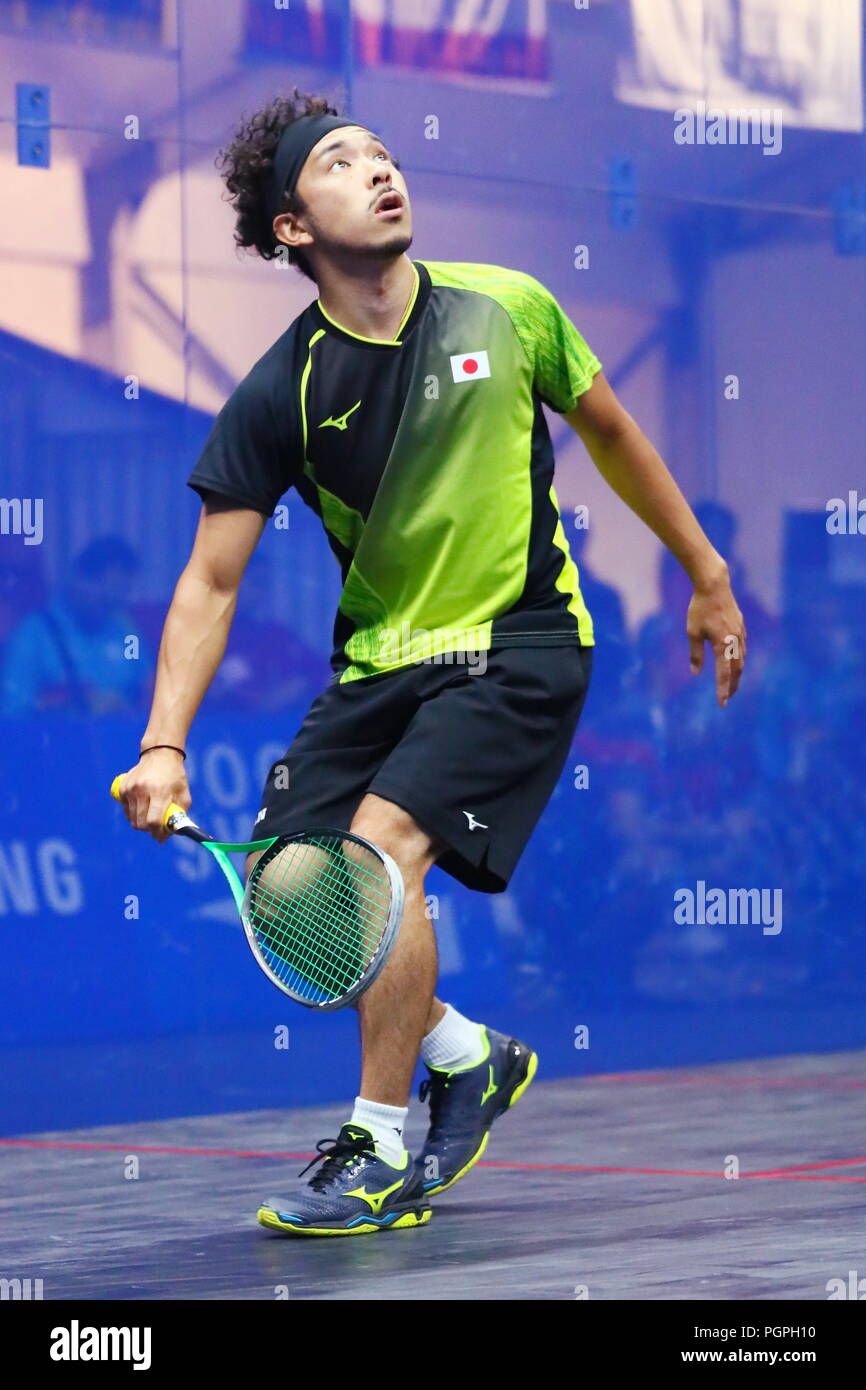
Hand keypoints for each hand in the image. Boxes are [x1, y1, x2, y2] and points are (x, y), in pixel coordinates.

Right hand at [117, 749, 190, 842]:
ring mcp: (130, 789)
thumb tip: (169, 835)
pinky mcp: (122, 788)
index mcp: (160, 792)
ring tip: (151, 815)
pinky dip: (134, 814)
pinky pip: (126, 811)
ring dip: (141, 823)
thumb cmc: (175, 776)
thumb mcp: (184, 794)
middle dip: (149, 830)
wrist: (160, 754)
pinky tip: (142, 807)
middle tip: (156, 828)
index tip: (161, 837)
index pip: (153, 821)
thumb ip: (179, 815)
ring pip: (132, 819)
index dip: (157, 833)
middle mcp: (142, 790)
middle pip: (140, 824)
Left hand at [686, 566, 745, 707]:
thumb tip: (696, 673)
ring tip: (731, 685)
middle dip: (732, 686)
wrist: (714, 586)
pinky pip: (743, 649)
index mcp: (723, 644)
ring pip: (741, 660)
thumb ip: (696, 654)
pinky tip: (735, 663)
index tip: (721, 704)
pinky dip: (739, 660)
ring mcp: (740, 634)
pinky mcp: (741, 627)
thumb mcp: (693, 632)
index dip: (723, 690)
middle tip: (727, 699)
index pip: (724, 674)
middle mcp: (735, 641)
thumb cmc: (700, 609)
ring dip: (737, 674)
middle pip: (736, 670)